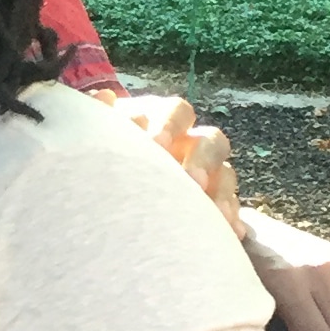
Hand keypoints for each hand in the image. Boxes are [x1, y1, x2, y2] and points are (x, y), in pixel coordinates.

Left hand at [96, 92, 241, 236]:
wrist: (105, 180)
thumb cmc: (101, 150)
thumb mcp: (98, 132)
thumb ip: (98, 116)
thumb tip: (104, 98)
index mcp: (161, 119)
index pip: (176, 112)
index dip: (170, 124)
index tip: (156, 143)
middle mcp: (189, 142)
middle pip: (211, 140)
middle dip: (202, 160)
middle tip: (191, 180)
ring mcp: (205, 172)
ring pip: (226, 174)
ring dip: (221, 192)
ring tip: (215, 214)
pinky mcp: (211, 201)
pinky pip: (229, 208)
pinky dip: (231, 220)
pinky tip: (232, 232)